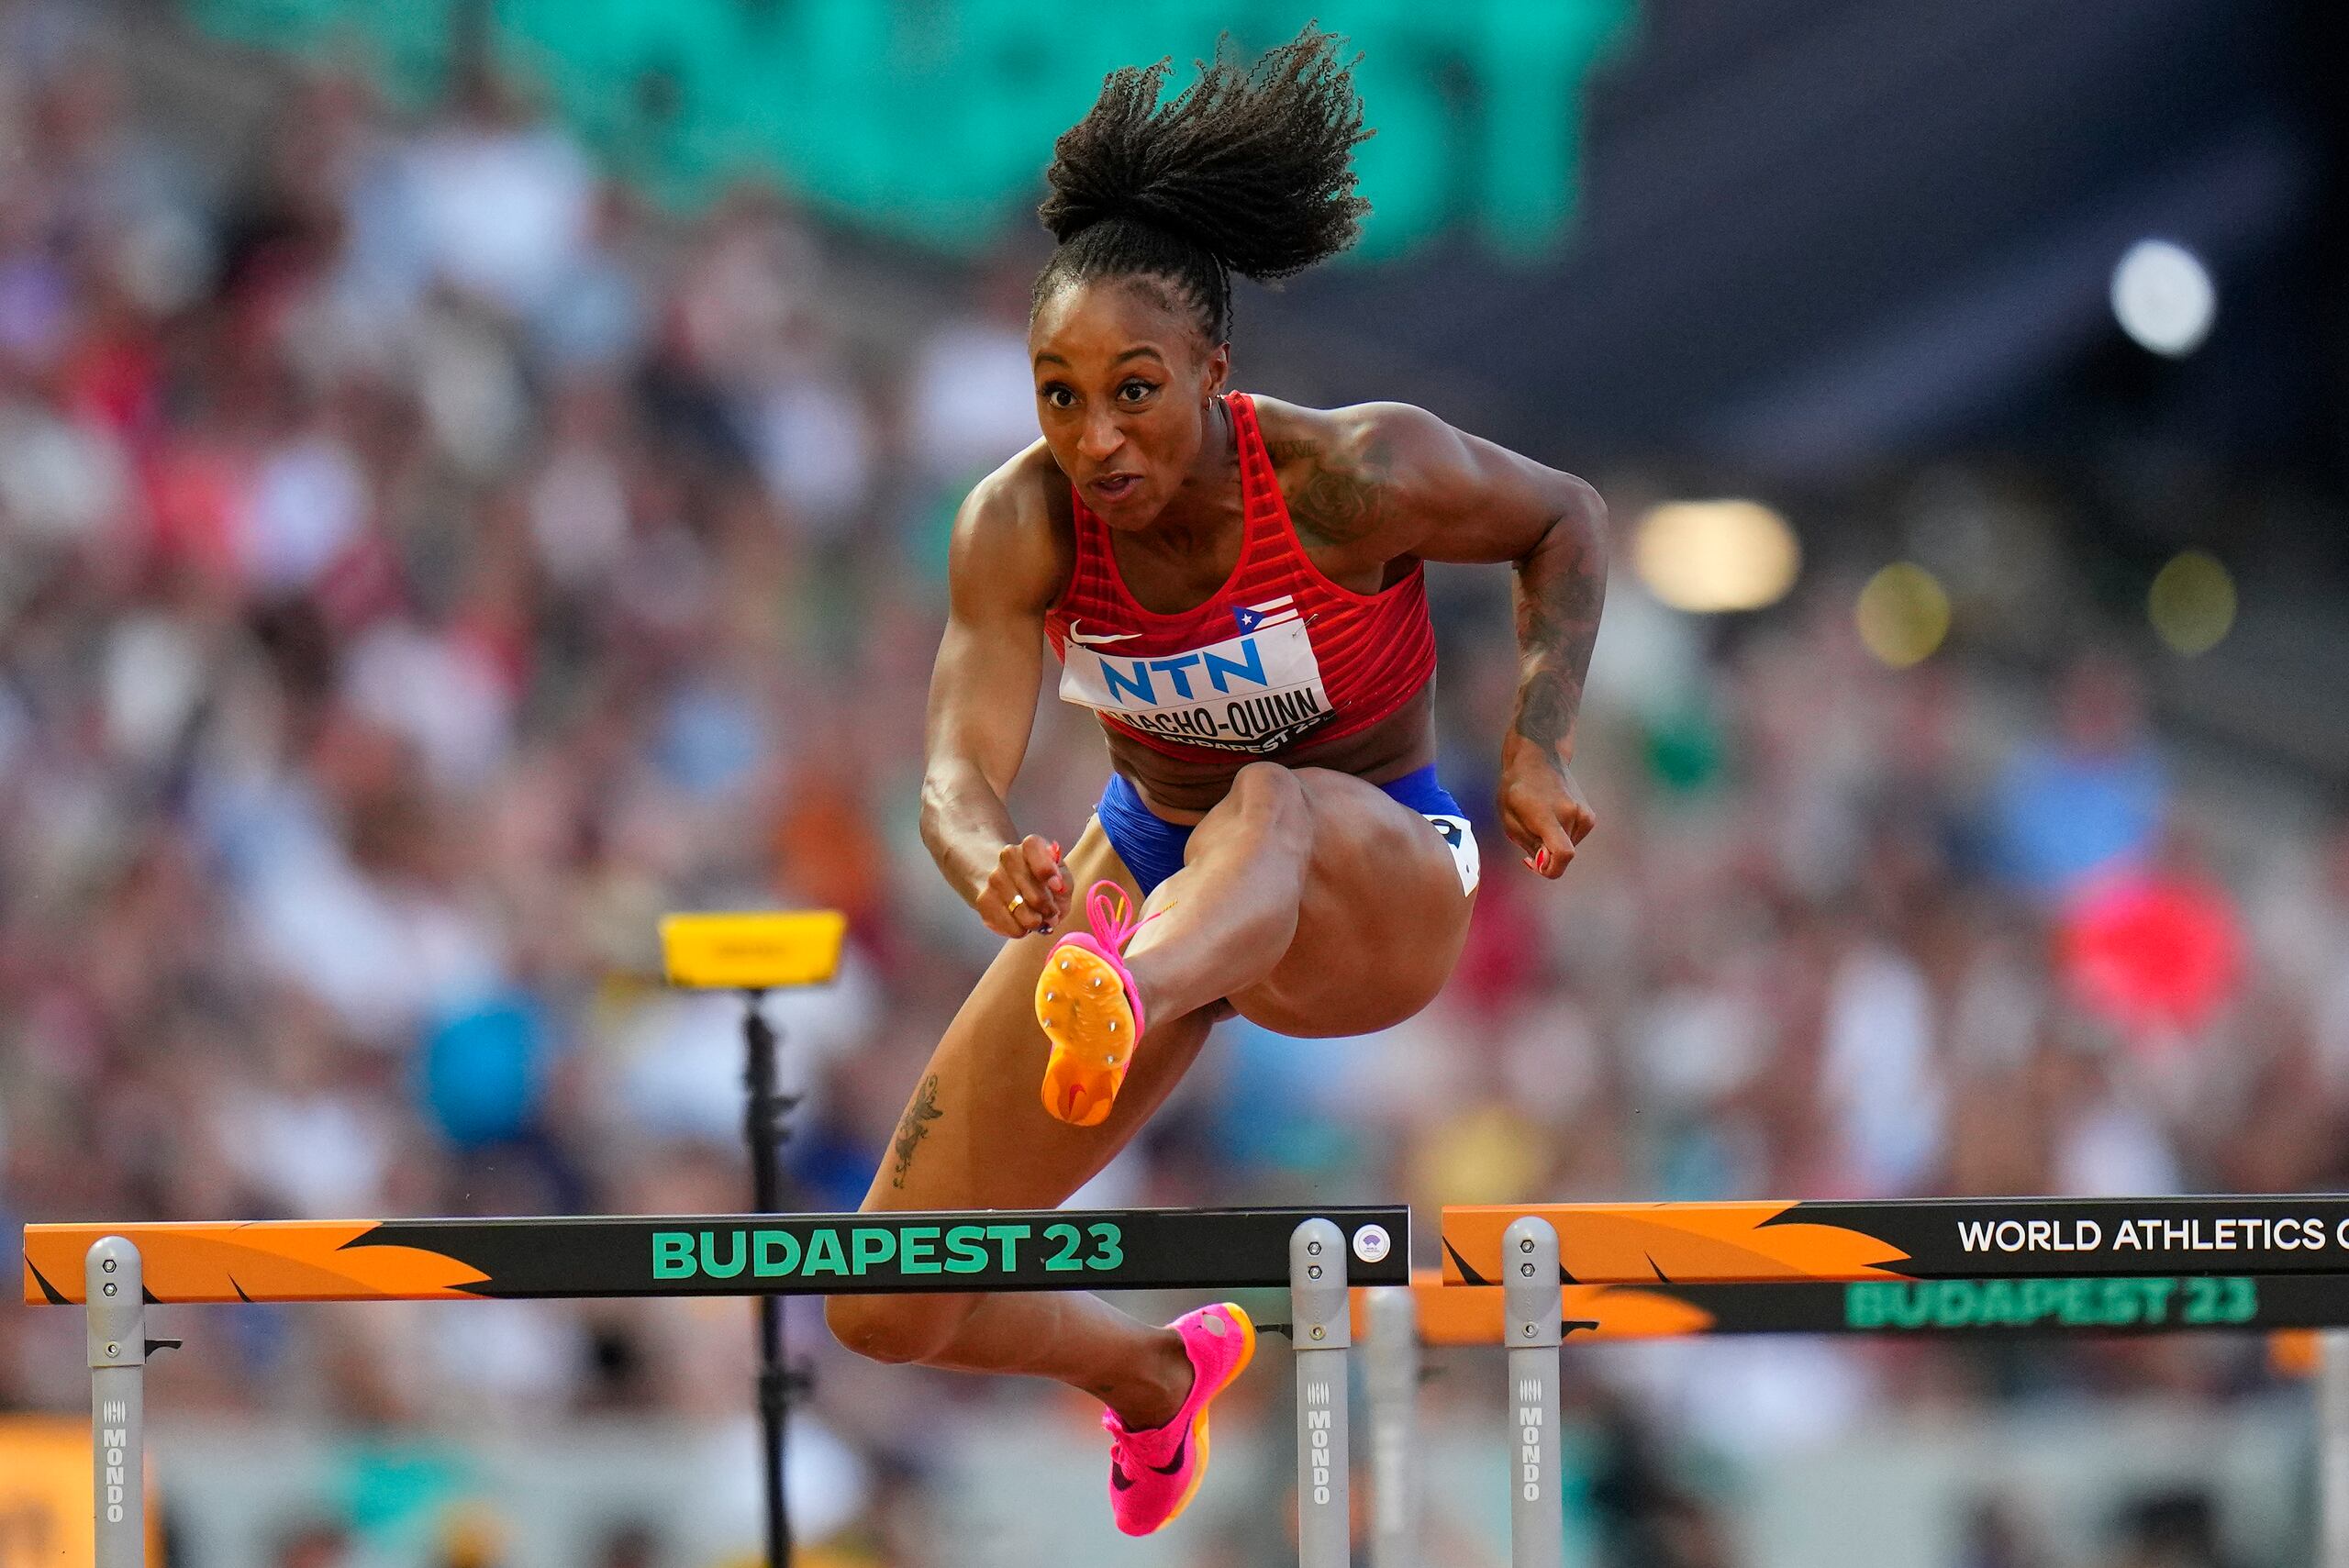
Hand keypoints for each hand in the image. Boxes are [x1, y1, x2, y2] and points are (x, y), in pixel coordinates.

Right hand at [975, 834, 1067, 936]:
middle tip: (1053, 913)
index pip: (1033, 848)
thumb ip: (1064, 880)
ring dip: (1035, 921)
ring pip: (1019, 909)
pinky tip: (1024, 924)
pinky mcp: (983, 900)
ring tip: (1039, 919)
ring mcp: (993, 878)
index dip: (1046, 869)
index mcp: (1030, 845)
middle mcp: (1008, 857)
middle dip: (1047, 907)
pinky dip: (1021, 930)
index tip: (1057, 886)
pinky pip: (1008, 924)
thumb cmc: (1042, 881)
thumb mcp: (1060, 876)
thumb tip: (1058, 888)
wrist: (1010, 883)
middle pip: (1030, 888)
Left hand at [1498, 737, 1593, 878]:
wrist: (1538, 758)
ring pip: (1569, 847)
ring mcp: (1584, 815)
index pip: (1563, 854)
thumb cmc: (1517, 787)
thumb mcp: (1509, 819)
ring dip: (1553, 844)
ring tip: (1539, 822)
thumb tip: (1545, 863)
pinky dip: (1562, 836)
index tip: (1535, 864)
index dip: (1550, 869)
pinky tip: (1551, 819)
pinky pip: (1574, 838)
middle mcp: (1572, 815)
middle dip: (1546, 856)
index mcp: (1548, 816)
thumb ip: (1529, 844)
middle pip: (1563, 855)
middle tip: (1529, 838)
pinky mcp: (1589, 816)